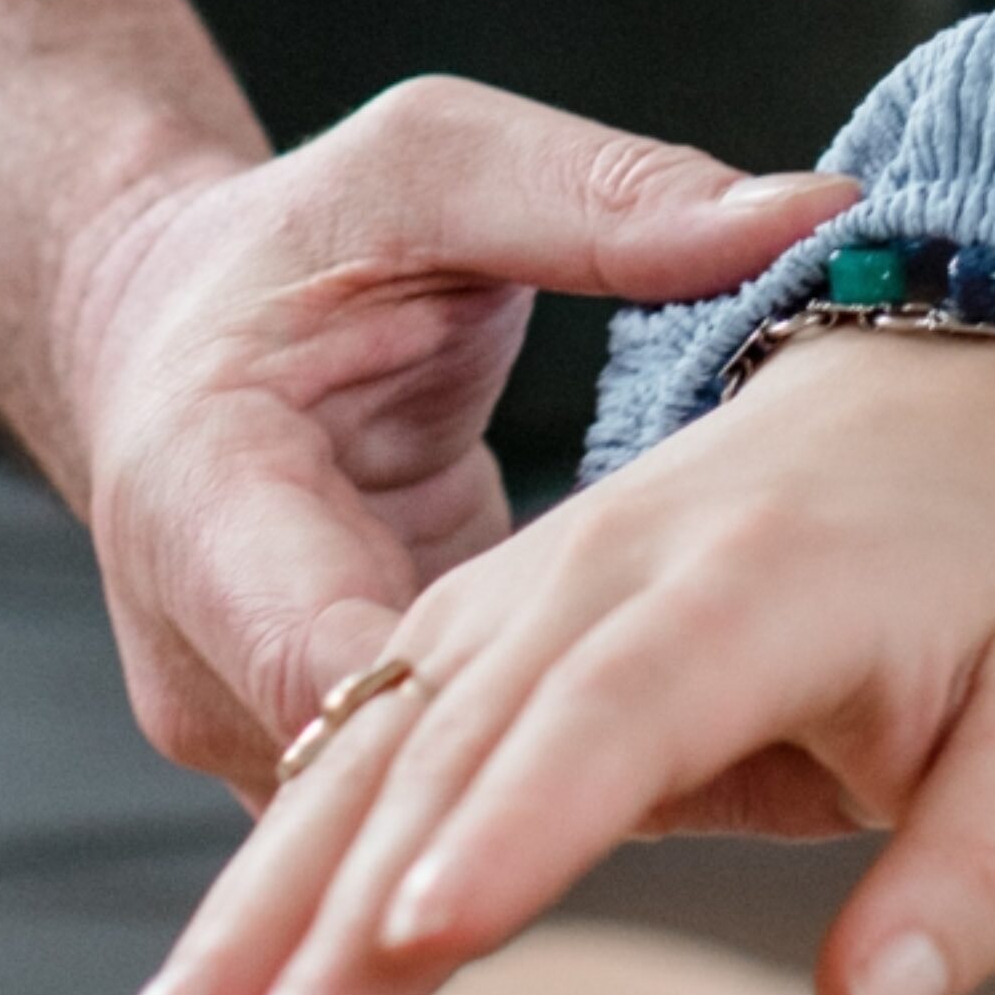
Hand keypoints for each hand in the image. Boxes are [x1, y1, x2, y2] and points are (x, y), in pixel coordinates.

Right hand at [45, 75, 861, 795]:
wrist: (177, 323)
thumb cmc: (307, 234)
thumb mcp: (444, 166)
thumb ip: (607, 200)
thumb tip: (817, 212)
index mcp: (203, 492)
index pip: (314, 653)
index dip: (457, 727)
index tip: (626, 741)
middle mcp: (201, 641)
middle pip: (367, 781)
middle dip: (543, 814)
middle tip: (784, 796)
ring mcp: (249, 719)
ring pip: (402, 828)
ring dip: (573, 826)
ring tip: (790, 802)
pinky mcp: (319, 754)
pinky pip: (431, 819)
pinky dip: (560, 813)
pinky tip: (733, 799)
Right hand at [105, 329, 994, 994]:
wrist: (911, 415)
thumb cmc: (991, 597)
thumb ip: (981, 868)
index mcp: (756, 580)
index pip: (621, 707)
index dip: (518, 819)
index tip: (423, 936)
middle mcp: (604, 571)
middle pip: (455, 750)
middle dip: (339, 915)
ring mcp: (514, 595)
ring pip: (368, 753)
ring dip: (261, 906)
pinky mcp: (464, 634)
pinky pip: (351, 752)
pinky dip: (268, 870)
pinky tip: (204, 993)